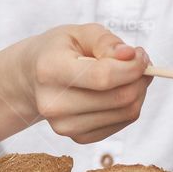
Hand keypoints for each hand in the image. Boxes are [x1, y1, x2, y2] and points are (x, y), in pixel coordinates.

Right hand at [16, 23, 152, 143]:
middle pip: (118, 98)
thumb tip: (130, 55)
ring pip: (126, 113)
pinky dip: (129, 105)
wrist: (31, 78)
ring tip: (129, 74)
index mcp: (50, 70)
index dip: (131, 66)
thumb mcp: (78, 33)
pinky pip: (122, 124)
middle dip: (140, 78)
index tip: (140, 54)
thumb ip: (105, 41)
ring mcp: (64, 126)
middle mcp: (54, 104)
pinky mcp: (77, 138)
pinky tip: (118, 90)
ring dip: (139, 91)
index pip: (102, 77)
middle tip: (141, 62)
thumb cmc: (58, 51)